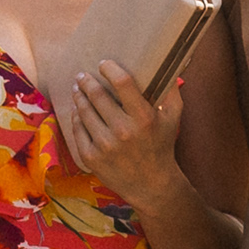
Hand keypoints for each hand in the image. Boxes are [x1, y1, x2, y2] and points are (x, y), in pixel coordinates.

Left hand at [65, 60, 188, 207]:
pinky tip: (77, 110)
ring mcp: (105, 145)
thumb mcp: (173, 119)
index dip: (109, 69)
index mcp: (144, 118)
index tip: (104, 63)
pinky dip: (75, 116)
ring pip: (84, 111)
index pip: (122, 83)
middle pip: (97, 95)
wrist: (151, 185)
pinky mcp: (91, 157)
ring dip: (79, 96)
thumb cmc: (162, 147)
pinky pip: (77, 129)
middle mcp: (123, 130)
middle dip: (87, 81)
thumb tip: (169, 68)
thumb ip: (172, 92)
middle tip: (83, 75)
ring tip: (77, 88)